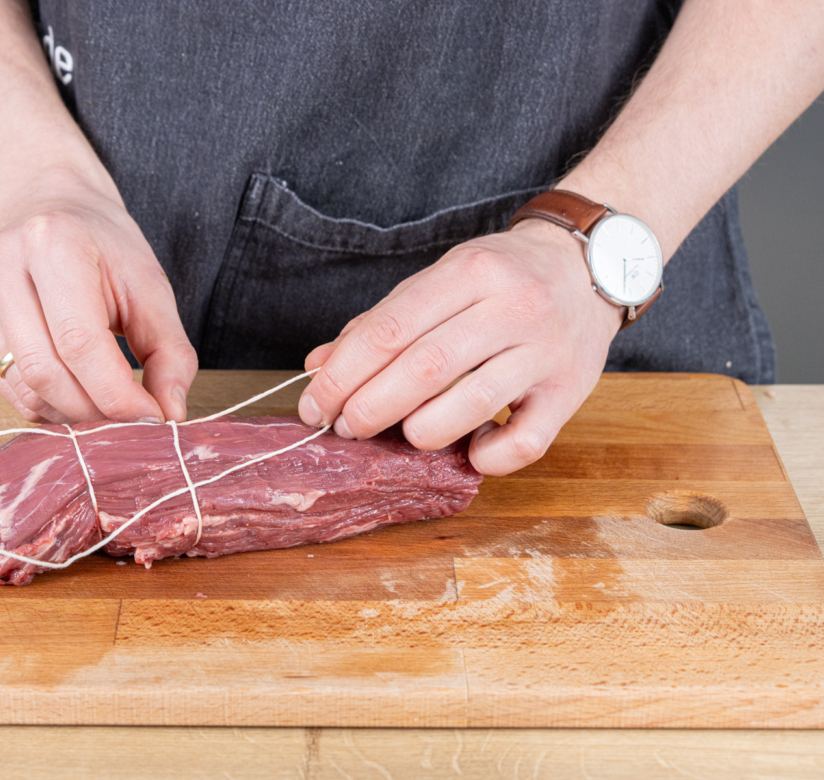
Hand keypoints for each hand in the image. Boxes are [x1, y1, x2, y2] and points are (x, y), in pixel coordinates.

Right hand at [0, 169, 197, 423]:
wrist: (49, 208)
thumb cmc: (104, 247)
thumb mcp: (151, 287)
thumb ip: (169, 352)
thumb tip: (170, 414)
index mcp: (53, 244)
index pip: (80, 344)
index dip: (118, 395)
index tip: (153, 418)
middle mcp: (4, 266)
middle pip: (45, 373)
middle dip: (95, 411)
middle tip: (131, 421)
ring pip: (24, 389)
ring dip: (71, 414)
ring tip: (107, 406)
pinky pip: (9, 390)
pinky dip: (48, 406)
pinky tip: (76, 394)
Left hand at [296, 219, 622, 474]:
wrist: (588, 265)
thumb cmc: (499, 280)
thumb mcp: (439, 281)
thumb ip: (380, 324)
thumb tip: (319, 366)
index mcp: (470, 272)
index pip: (390, 329)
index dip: (343, 374)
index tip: (315, 404)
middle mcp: (513, 306)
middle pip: (424, 368)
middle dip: (370, 407)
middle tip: (347, 426)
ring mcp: (546, 351)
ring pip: (471, 404)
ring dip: (420, 432)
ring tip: (402, 434)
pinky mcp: (573, 391)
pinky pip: (526, 442)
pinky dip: (486, 456)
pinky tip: (469, 447)